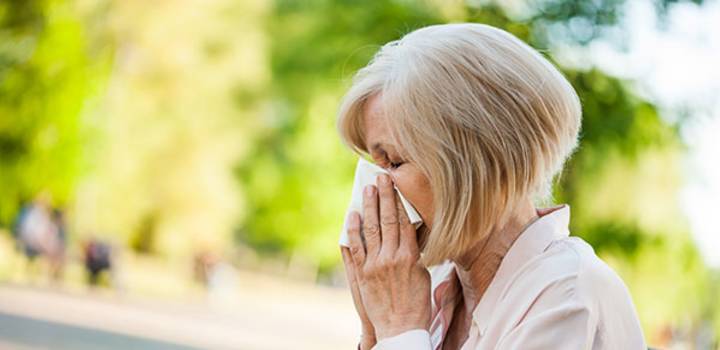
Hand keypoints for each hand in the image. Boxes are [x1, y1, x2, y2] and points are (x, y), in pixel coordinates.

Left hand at [345, 173, 430, 339]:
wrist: (401, 328)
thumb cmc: (417, 303)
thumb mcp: (423, 274)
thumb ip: (415, 252)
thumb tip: (410, 233)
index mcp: (411, 256)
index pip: (404, 221)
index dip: (399, 201)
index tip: (395, 185)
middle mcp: (392, 257)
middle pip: (387, 220)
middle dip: (383, 196)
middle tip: (380, 178)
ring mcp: (375, 265)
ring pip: (370, 229)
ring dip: (368, 207)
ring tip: (366, 190)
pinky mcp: (362, 274)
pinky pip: (356, 247)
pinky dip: (353, 230)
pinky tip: (352, 216)